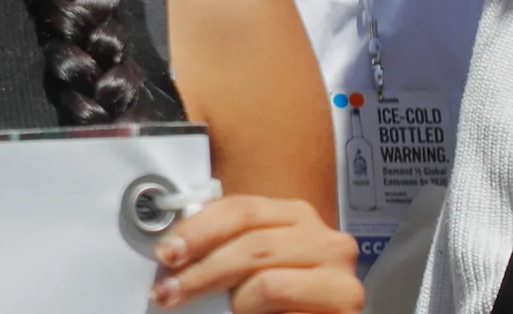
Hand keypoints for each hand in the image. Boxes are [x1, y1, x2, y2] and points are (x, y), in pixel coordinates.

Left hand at [149, 194, 361, 313]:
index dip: (198, 230)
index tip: (166, 253)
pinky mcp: (347, 311)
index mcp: (297, 216)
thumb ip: (223, 246)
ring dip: (235, 304)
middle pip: (251, 246)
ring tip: (222, 312)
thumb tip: (170, 250)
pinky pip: (285, 313)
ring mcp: (342, 281)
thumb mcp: (249, 263)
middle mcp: (327, 241)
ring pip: (268, 285)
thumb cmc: (278, 298)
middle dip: (202, 272)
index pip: (240, 209)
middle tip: (168, 291)